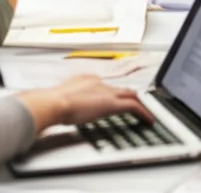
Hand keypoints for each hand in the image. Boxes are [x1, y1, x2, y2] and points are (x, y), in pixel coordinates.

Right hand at [18, 75, 153, 134]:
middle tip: (139, 104)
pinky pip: (134, 107)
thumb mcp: (59, 101)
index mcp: (86, 80)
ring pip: (131, 95)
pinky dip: (144, 113)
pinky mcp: (112, 103)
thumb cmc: (51, 103)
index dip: (114, 93)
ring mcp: (106, 92)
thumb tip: (55, 109)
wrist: (53, 103)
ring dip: (140, 104)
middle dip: (131, 96)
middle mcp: (98, 83)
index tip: (116, 98)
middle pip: (121, 88)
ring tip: (147, 113)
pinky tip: (148, 120)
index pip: (106, 86)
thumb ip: (62, 102)